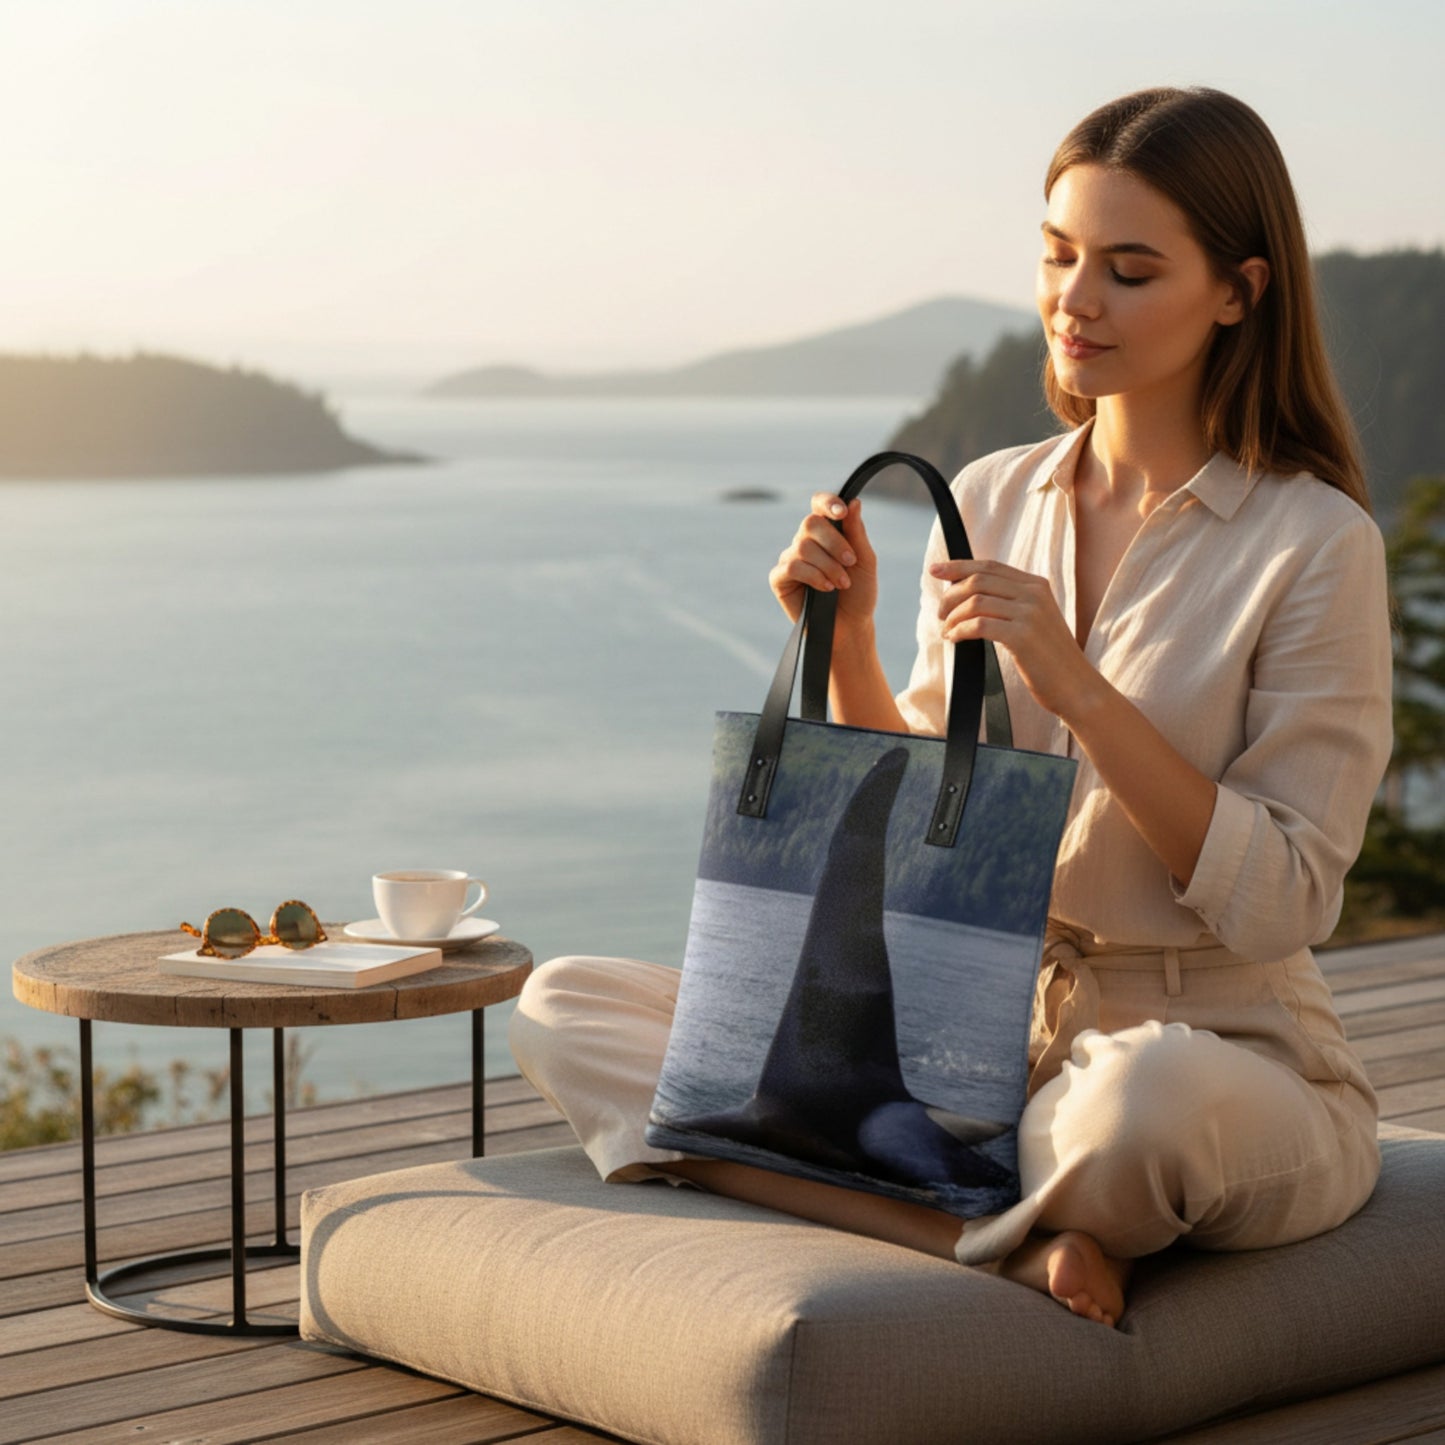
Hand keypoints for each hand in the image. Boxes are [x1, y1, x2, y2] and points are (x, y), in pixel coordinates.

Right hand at [769, 494, 878, 629]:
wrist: (850, 627)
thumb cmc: (858, 594)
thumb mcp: (864, 561)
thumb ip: (857, 533)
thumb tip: (854, 502)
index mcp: (826, 533)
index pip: (819, 505)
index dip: (827, 503)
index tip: (842, 513)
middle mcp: (805, 542)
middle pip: (810, 523)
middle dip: (834, 542)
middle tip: (850, 562)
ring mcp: (790, 559)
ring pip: (803, 547)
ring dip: (828, 566)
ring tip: (841, 583)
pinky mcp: (779, 579)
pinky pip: (792, 566)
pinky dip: (813, 576)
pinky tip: (825, 588)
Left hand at [931, 558, 1097, 720]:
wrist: (1077, 687)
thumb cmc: (1049, 659)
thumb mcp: (1034, 621)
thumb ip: (1010, 603)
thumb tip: (968, 594)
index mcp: (1037, 586)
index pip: (990, 566)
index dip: (959, 565)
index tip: (935, 570)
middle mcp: (1034, 594)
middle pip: (978, 580)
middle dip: (951, 595)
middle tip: (940, 614)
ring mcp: (1030, 613)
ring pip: (975, 601)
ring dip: (953, 616)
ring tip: (947, 631)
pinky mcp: (1022, 636)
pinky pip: (978, 624)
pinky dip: (959, 630)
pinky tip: (955, 639)